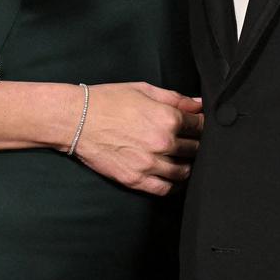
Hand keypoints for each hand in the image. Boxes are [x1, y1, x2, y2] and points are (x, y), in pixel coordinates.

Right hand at [74, 82, 202, 195]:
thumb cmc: (109, 100)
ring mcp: (149, 164)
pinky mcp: (135, 180)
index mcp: (168, 118)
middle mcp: (163, 143)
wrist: (77, 119)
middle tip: (193, 140)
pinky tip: (173, 177)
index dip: (203, 124)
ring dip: (188, 164)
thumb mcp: (144, 90)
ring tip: (184, 158)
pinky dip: (174, 185)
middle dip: (197, 143)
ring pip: (184, 171)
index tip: (201, 125)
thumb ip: (176, 98)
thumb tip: (198, 104)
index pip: (200, 126)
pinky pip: (165, 189)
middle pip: (195, 149)